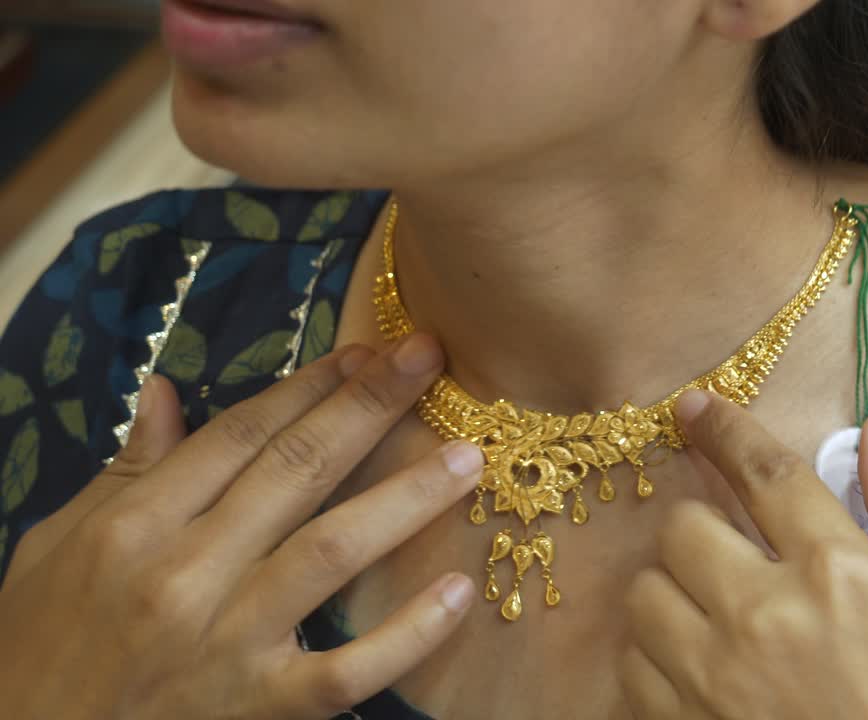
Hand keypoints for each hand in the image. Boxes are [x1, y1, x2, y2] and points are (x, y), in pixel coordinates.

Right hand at [0, 334, 483, 719]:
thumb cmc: (36, 652)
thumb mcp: (57, 549)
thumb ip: (123, 473)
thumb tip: (163, 393)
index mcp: (134, 526)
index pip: (239, 436)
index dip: (309, 387)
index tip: (365, 352)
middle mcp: (183, 574)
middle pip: (296, 470)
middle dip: (367, 408)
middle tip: (429, 359)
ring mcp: (225, 644)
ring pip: (332, 551)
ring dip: (405, 498)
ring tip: (467, 460)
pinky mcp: (258, 710)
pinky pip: (347, 668)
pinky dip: (407, 634)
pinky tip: (456, 592)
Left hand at [619, 390, 867, 718]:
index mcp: (837, 573)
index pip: (764, 472)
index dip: (725, 429)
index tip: (695, 406)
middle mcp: (764, 615)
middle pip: (683, 529)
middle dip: (704, 528)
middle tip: (733, 553)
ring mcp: (715, 678)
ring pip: (645, 596)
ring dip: (673, 593)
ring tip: (713, 614)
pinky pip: (632, 669)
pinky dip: (655, 660)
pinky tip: (697, 671)